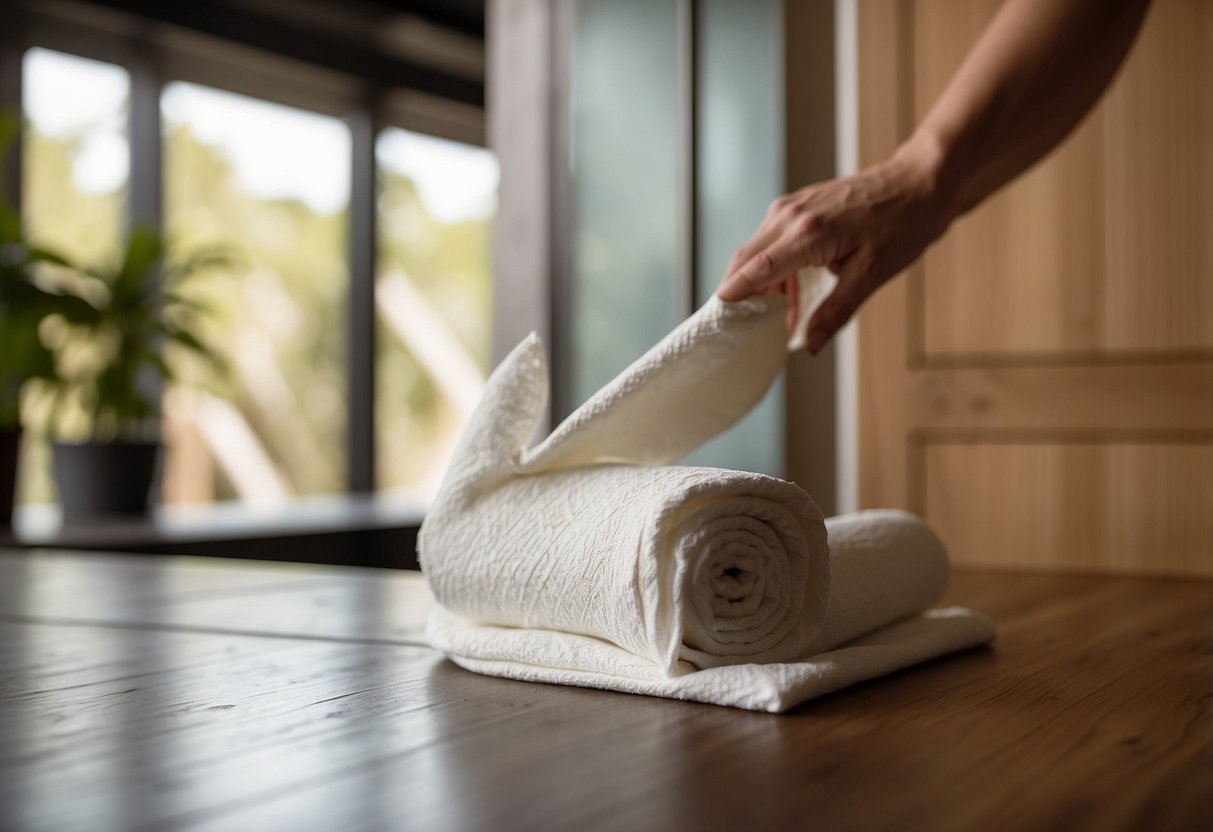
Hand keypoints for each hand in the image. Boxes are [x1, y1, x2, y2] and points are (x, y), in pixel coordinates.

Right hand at [716, 143, 948, 353]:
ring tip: (767, 318)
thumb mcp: (872, 275)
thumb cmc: (903, 223)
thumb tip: (811, 344)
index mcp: (808, 233)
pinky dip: (771, 269)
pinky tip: (786, 294)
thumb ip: (837, 311)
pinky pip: (771, 242)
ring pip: (755, 251)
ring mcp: (791, 207)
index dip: (733, 296)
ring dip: (756, 284)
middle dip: (736, 293)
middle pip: (745, 259)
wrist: (919, 182)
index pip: (756, 269)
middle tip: (733, 327)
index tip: (716, 319)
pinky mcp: (797, 206)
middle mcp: (790, 215)